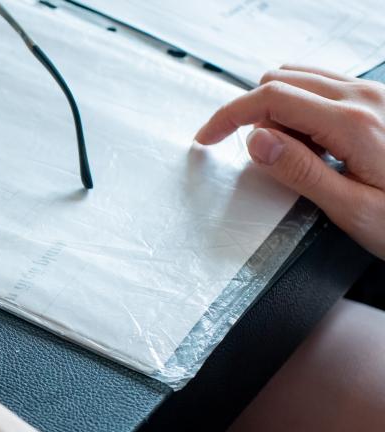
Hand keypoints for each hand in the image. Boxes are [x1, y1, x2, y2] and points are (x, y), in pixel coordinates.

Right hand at [196, 64, 384, 258]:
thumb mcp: (351, 209)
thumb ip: (300, 171)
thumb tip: (256, 139)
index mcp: (352, 124)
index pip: (271, 98)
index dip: (229, 115)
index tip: (207, 137)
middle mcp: (364, 99)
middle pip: (282, 80)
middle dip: (253, 113)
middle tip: (254, 156)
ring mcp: (375, 96)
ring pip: (302, 78)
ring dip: (277, 108)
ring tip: (286, 154)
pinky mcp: (379, 102)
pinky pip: (325, 87)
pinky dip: (301, 106)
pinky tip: (310, 142)